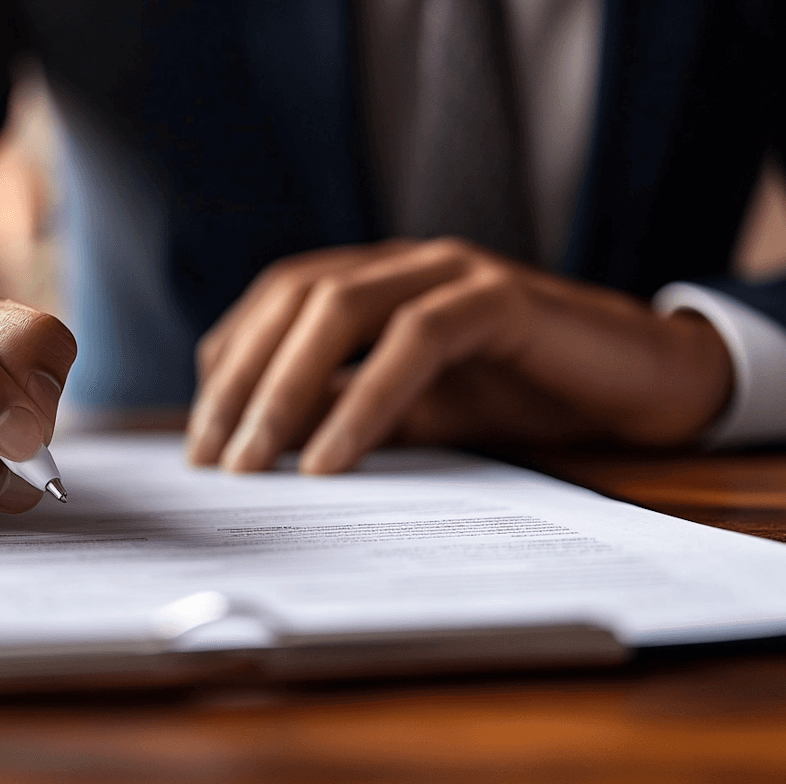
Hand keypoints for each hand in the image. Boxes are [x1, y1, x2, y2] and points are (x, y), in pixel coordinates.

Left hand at [187, 237, 732, 472]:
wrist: (637, 386)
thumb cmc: (515, 396)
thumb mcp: (408, 413)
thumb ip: (341, 413)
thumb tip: (260, 448)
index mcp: (374, 279)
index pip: (275, 304)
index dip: (229, 364)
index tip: (203, 440)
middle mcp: (403, 263)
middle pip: (293, 299)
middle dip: (240, 381)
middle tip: (213, 460)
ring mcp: (452, 271)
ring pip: (341, 305)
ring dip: (285, 388)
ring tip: (256, 465)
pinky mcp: (502, 298)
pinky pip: (417, 339)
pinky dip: (364, 400)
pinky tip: (330, 460)